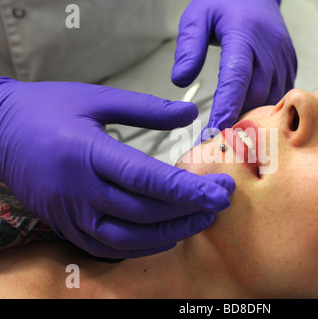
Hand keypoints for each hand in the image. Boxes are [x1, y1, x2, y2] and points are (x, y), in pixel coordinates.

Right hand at [0, 77, 234, 257]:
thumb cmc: (47, 110)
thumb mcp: (96, 99)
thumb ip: (146, 108)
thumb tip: (189, 112)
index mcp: (87, 152)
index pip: (147, 178)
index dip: (188, 189)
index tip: (220, 191)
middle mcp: (79, 189)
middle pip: (144, 211)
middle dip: (188, 210)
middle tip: (220, 202)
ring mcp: (71, 213)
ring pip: (129, 236)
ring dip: (171, 232)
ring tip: (202, 220)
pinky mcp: (67, 226)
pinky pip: (109, 247)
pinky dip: (142, 246)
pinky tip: (166, 235)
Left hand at [172, 0, 296, 133]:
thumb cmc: (223, 3)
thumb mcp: (197, 17)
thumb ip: (188, 48)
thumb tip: (180, 80)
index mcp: (244, 34)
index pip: (236, 77)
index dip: (227, 106)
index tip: (215, 129)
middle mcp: (268, 48)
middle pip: (257, 93)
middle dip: (239, 118)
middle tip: (221, 138)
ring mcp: (283, 56)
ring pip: (272, 97)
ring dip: (255, 116)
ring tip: (235, 131)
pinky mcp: (290, 63)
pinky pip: (282, 92)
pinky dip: (269, 107)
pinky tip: (253, 116)